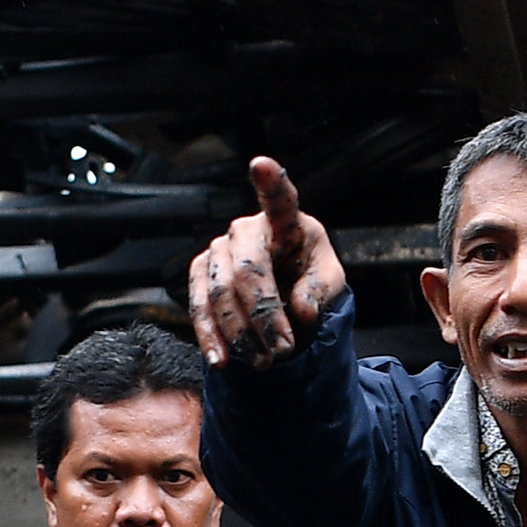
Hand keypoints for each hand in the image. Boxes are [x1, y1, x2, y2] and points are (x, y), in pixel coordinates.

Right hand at [187, 157, 345, 367]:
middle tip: (285, 349)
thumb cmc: (309, 280)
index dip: (271, 183)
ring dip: (242, 334)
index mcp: (285, 222)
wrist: (284, 298)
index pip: (280, 200)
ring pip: (220, 294)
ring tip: (265, 363)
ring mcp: (218, 252)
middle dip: (264, 314)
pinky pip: (199, 308)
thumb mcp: (328, 283)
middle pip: (247, 270)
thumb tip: (302, 310)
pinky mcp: (200, 276)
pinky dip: (211, 338)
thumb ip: (319, 291)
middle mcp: (245, 231)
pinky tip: (222, 361)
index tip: (261, 163)